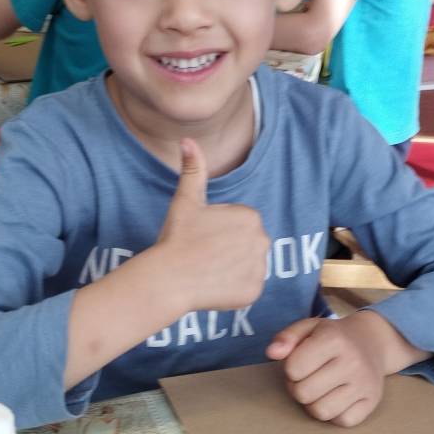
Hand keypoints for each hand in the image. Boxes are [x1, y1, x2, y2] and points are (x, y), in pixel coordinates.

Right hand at [157, 138, 268, 313]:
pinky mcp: (254, 293)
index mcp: (251, 217)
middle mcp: (263, 241)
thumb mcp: (186, 199)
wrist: (170, 278)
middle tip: (205, 253)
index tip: (203, 236)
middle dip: (230, 249)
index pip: (241, 223)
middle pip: (247, 244)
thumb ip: (193, 169)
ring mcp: (260, 269)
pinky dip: (234, 289)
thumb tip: (188, 140)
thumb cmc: (177, 237)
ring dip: (232, 268)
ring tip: (208, 269)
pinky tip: (214, 284)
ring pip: (248, 266)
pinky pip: (248, 288)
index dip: (219, 230)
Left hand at [266, 311, 405, 427]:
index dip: (290, 368)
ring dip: (314, 403)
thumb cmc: (333, 337)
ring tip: (320, 388)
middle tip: (308, 377)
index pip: (293, 369)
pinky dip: (335, 413)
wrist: (373, 342)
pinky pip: (342, 421)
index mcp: (334, 339)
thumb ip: (286, 337)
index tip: (300, 362)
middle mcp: (352, 361)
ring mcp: (364, 383)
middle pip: (303, 393)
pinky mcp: (372, 401)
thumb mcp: (309, 328)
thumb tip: (272, 353)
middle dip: (299, 387)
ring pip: (321, 412)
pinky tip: (337, 397)